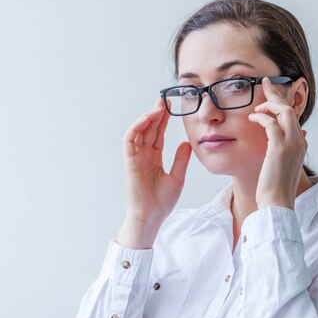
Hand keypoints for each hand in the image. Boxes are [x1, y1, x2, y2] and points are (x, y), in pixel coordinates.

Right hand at [119, 98, 191, 245]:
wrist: (151, 217)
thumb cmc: (162, 202)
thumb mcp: (177, 177)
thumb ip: (181, 159)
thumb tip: (187, 143)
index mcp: (154, 159)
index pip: (158, 135)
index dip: (164, 121)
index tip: (172, 108)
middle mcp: (143, 156)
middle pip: (149, 130)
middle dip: (156, 114)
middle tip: (165, 100)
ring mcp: (135, 158)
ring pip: (139, 131)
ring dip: (147, 118)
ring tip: (158, 107)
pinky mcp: (129, 162)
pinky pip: (130, 140)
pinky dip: (137, 127)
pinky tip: (148, 119)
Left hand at [248, 77, 307, 209]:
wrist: (277, 203)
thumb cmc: (275, 188)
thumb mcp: (282, 166)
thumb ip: (285, 152)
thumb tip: (286, 142)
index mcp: (300, 145)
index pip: (292, 117)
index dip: (281, 103)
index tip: (271, 93)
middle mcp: (299, 142)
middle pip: (290, 109)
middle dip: (276, 94)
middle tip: (265, 82)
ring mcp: (291, 144)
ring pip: (284, 112)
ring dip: (269, 104)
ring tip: (257, 104)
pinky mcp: (279, 148)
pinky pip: (271, 123)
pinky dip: (261, 117)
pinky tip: (252, 117)